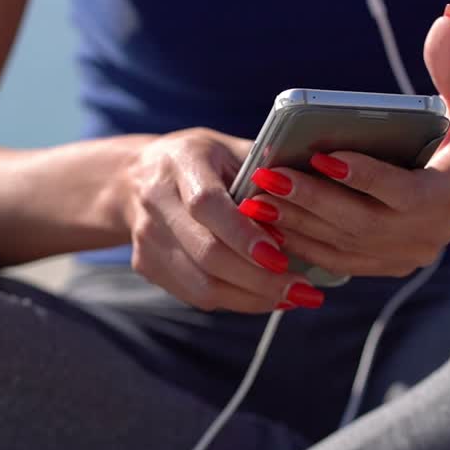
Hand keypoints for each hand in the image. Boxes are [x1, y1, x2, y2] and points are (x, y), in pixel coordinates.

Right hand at [123, 128, 323, 311]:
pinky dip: (235, 300)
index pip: (208, 205)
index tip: (282, 257)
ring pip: (201, 284)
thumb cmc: (201, 160)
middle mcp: (156, 201)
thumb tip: (314, 193)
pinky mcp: (146, 265)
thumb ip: (266, 169)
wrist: (135, 178)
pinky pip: (195, 294)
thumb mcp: (231, 149)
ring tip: (293, 297)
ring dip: (252, 297)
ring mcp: (147, 238)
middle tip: (303, 289)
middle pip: (206, 253)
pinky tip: (266, 296)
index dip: (243, 235)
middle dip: (259, 278)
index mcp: (180, 162)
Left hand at [237, 5, 449, 277]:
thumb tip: (445, 20)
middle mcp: (433, 233)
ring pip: (343, 244)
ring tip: (256, 196)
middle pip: (362, 223)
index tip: (322, 155)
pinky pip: (336, 261)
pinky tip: (267, 220)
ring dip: (297, 222)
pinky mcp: (385, 266)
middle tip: (268, 174)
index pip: (405, 193)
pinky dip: (300, 242)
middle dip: (311, 199)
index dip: (364, 177)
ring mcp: (407, 256)